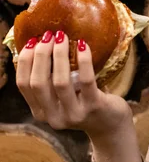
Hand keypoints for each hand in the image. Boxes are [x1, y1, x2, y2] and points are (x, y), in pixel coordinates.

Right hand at [16, 30, 131, 139]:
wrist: (111, 126)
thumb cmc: (85, 104)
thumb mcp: (62, 98)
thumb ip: (50, 82)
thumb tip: (42, 46)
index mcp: (41, 112)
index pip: (23, 85)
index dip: (25, 62)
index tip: (32, 42)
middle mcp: (54, 117)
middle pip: (38, 83)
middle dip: (41, 55)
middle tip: (48, 35)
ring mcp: (74, 114)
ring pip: (60, 82)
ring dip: (60, 55)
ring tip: (62, 37)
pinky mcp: (94, 107)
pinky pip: (86, 80)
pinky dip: (83, 61)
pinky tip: (83, 45)